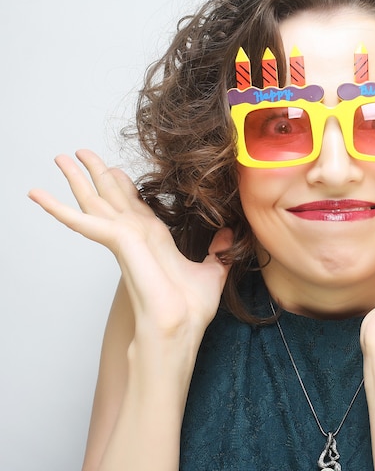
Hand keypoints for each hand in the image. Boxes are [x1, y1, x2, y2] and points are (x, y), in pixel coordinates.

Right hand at [29, 150, 231, 340]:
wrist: (179, 331)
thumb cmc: (190, 312)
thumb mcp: (212, 273)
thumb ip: (218, 252)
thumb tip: (229, 233)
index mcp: (155, 240)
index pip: (136, 207)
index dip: (125, 187)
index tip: (115, 168)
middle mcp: (136, 237)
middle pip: (111, 197)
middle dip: (96, 173)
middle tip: (80, 151)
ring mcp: (124, 241)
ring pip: (94, 201)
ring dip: (76, 179)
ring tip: (60, 157)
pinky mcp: (117, 245)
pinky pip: (84, 221)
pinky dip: (59, 209)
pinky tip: (38, 194)